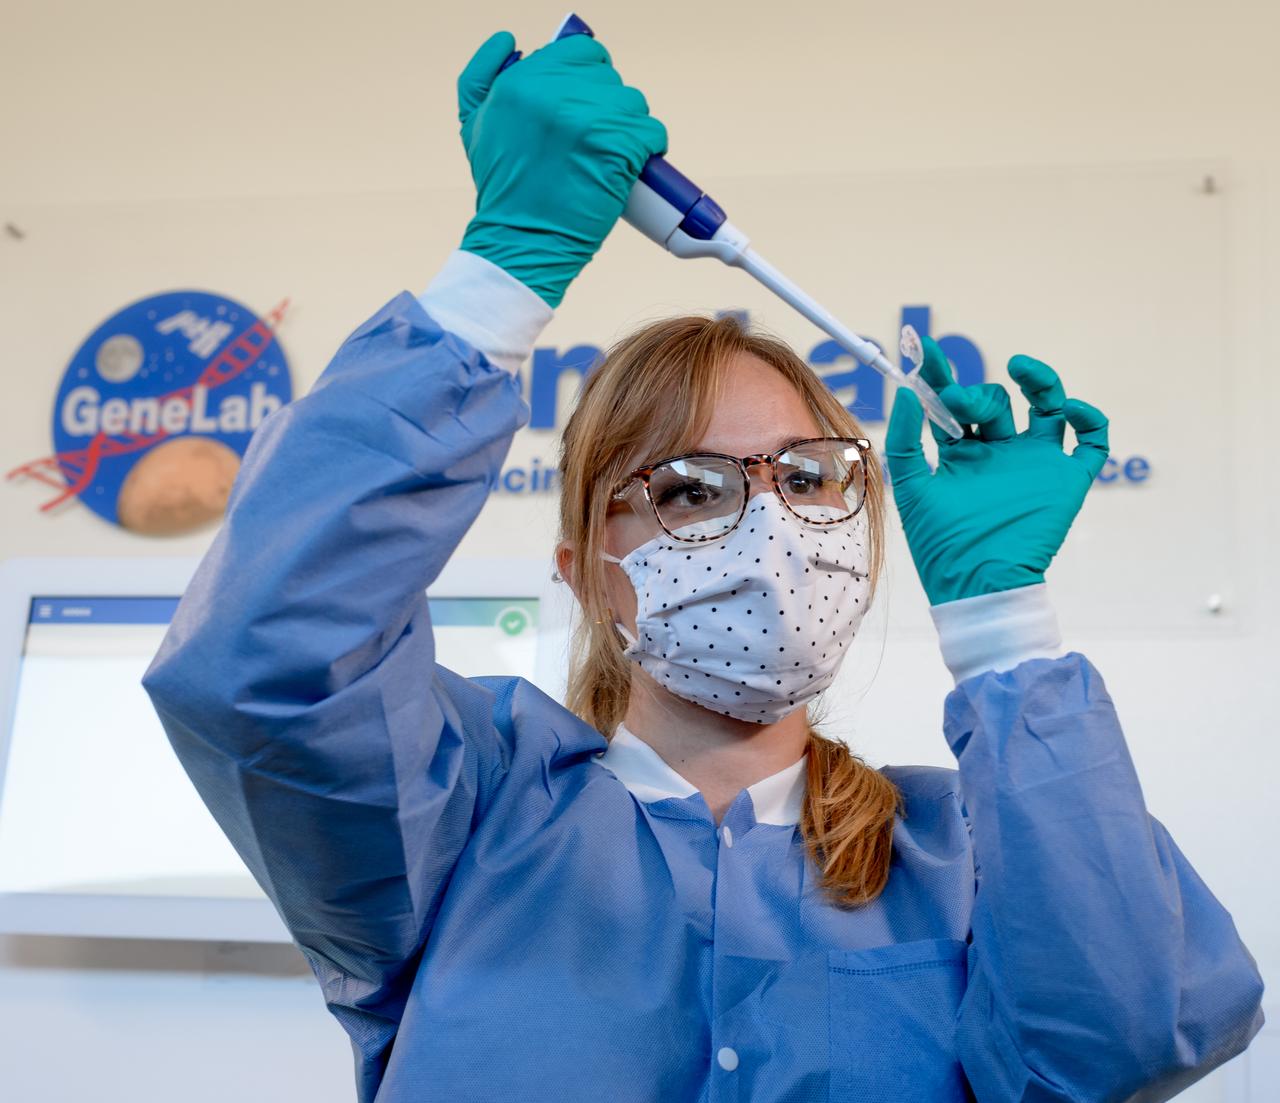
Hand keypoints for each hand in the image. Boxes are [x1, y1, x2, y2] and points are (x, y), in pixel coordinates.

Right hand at [456, 32, 667, 307]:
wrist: (520, 244)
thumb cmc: (503, 193)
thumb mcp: (475, 125)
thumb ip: (483, 74)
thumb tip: (509, 40)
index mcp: (521, 80)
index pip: (582, 53)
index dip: (588, 82)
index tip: (585, 112)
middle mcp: (554, 93)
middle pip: (610, 79)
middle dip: (606, 109)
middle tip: (593, 144)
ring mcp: (589, 120)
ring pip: (633, 104)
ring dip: (628, 131)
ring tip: (607, 160)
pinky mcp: (617, 148)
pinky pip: (651, 133)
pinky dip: (647, 152)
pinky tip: (628, 169)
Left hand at [885, 336, 1108, 604]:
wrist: (978, 584)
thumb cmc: (941, 545)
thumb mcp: (912, 489)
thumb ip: (905, 440)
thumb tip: (906, 392)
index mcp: (962, 455)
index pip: (953, 404)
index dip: (941, 375)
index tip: (925, 350)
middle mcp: (1000, 454)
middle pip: (996, 403)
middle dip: (977, 395)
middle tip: (958, 402)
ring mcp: (1034, 465)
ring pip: (1047, 408)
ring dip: (1041, 381)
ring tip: (1021, 366)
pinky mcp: (1066, 481)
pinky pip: (1092, 441)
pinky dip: (1089, 419)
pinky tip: (1069, 408)